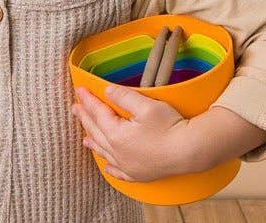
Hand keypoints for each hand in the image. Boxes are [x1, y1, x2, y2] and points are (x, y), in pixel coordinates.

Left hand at [71, 85, 198, 181]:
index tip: (79, 90)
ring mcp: (128, 165)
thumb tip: (107, 91)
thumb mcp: (145, 105)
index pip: (98, 113)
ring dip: (93, 142)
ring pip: (105, 152)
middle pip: (97, 132)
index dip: (88, 100)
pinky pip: (119, 172)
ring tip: (84, 138)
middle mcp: (118, 152)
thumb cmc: (169, 127)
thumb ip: (123, 96)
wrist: (189, 151)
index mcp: (116, 134)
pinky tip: (107, 166)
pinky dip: (110, 168)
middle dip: (85, 118)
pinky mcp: (139, 174)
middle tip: (75, 108)